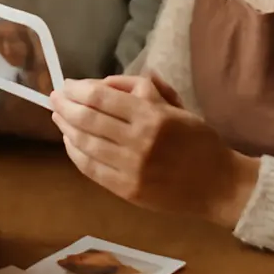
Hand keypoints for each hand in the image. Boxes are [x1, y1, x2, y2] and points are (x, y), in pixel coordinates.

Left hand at [50, 75, 258, 227]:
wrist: (219, 184)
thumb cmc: (196, 138)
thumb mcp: (173, 103)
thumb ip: (139, 87)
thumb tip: (103, 83)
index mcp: (151, 116)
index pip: (100, 97)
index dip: (77, 89)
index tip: (66, 84)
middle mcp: (138, 141)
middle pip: (86, 119)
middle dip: (64, 105)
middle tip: (54, 97)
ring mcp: (131, 168)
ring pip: (84, 143)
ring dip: (65, 127)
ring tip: (58, 116)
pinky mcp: (127, 190)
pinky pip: (90, 168)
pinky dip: (75, 152)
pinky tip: (70, 141)